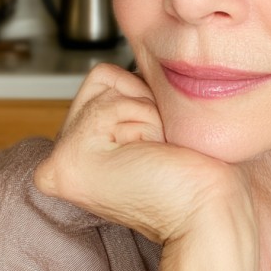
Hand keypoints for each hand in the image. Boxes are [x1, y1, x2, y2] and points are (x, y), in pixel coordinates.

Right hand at [34, 63, 251, 243]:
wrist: (211, 209)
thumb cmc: (197, 168)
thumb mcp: (156, 119)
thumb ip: (132, 94)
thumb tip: (139, 60)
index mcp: (81, 150)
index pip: (105, 79)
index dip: (145, 96)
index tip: (157, 143)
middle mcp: (61, 159)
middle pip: (104, 76)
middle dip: (145, 100)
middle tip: (157, 147)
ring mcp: (59, 163)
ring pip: (109, 84)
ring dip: (148, 112)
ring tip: (154, 153)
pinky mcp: (69, 163)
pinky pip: (113, 102)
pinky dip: (145, 120)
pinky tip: (148, 157)